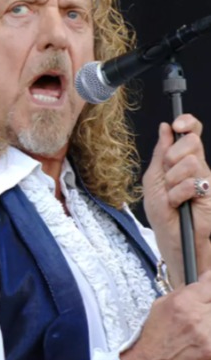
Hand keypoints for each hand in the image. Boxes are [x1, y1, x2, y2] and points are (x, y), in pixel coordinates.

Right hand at [110, 271, 210, 359]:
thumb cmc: (153, 339)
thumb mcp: (160, 307)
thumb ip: (182, 295)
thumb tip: (198, 286)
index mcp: (182, 303)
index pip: (210, 284)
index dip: (209, 284)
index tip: (209, 285)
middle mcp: (197, 317)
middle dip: (208, 305)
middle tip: (202, 313)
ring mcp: (208, 335)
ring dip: (209, 322)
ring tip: (199, 328)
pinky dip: (209, 337)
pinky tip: (202, 340)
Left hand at [143, 114, 210, 282]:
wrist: (171, 236)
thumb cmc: (162, 211)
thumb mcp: (154, 178)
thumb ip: (160, 152)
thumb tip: (165, 127)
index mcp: (182, 159)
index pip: (192, 133)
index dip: (188, 123)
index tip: (178, 125)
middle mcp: (197, 166)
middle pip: (191, 142)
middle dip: (172, 158)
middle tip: (167, 178)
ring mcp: (206, 179)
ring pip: (190, 162)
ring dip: (173, 181)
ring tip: (171, 195)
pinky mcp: (210, 193)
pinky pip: (192, 184)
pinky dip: (178, 195)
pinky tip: (178, 204)